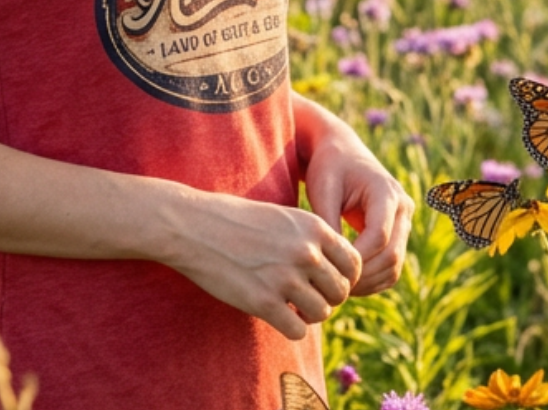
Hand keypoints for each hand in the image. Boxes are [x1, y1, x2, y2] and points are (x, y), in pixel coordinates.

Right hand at [163, 189, 362, 340]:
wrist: (194, 226)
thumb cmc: (236, 219)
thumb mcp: (282, 216)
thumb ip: (311, 238)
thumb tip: (336, 267)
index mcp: (313, 227)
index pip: (353, 263)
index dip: (344, 277)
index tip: (326, 281)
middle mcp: (305, 252)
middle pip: (340, 291)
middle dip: (327, 298)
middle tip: (306, 296)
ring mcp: (286, 278)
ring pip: (322, 313)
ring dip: (308, 314)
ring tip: (291, 305)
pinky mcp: (264, 302)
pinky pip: (298, 330)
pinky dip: (290, 328)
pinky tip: (276, 314)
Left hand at [297, 99, 414, 295]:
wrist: (340, 151)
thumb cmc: (328, 167)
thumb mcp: (324, 189)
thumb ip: (328, 223)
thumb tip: (331, 264)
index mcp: (386, 191)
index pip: (379, 236)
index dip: (357, 258)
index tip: (331, 269)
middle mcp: (402, 207)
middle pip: (392, 254)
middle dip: (364, 276)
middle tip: (335, 288)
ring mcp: (403, 221)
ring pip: (395, 265)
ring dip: (370, 282)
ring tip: (340, 289)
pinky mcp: (397, 233)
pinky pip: (392, 265)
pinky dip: (374, 279)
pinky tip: (349, 284)